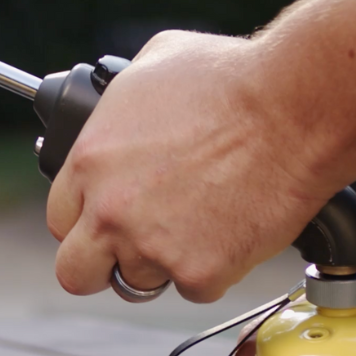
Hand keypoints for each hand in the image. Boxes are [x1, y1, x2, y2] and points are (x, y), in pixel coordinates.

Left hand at [45, 31, 343, 303]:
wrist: (295, 107)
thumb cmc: (233, 78)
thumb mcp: (152, 66)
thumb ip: (118, 105)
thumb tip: (115, 111)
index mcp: (88, 162)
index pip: (60, 218)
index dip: (87, 219)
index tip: (110, 216)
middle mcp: (109, 211)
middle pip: (76, 273)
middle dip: (102, 265)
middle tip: (136, 247)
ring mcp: (151, 247)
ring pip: (142, 283)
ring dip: (166, 263)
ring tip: (205, 221)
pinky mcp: (198, 273)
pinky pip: (196, 289)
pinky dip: (215, 268)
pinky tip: (235, 227)